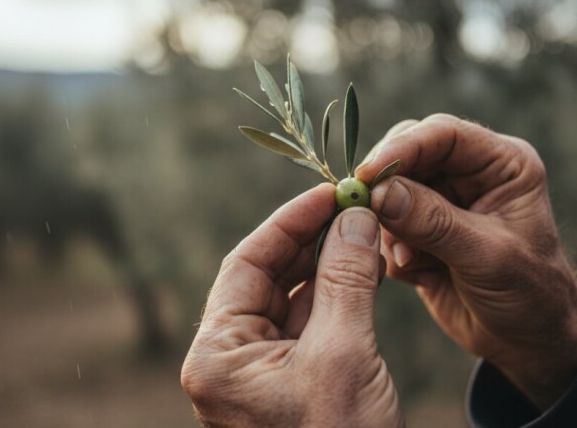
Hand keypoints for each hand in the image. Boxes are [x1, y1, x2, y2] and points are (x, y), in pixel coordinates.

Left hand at [181, 184, 402, 426]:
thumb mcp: (344, 355)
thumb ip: (347, 279)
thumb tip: (355, 216)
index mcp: (217, 357)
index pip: (246, 264)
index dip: (288, 222)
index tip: (326, 192)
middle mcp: (228, 362)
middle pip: (264, 278)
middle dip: (308, 240)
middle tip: (349, 205)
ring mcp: (257, 375)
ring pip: (288, 299)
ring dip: (324, 264)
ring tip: (359, 229)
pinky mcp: (288, 384)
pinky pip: (306, 326)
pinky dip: (332, 296)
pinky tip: (358, 268)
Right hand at [356, 114, 576, 410]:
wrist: (527, 341)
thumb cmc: (529, 294)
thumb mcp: (487, 256)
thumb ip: (434, 222)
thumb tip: (378, 193)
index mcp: (502, 164)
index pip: (444, 134)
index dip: (402, 148)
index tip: (366, 175)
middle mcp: (470, 174)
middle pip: (408, 154)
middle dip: (386, 186)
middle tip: (365, 213)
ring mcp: (443, 201)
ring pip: (389, 191)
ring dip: (390, 227)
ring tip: (413, 262)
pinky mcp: (421, 230)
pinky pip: (386, 226)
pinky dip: (392, 250)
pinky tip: (421, 275)